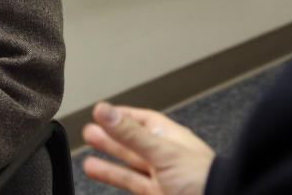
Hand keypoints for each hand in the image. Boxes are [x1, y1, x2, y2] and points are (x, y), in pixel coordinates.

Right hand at [82, 101, 215, 194]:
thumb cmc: (204, 178)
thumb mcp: (163, 151)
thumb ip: (131, 133)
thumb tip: (105, 110)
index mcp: (172, 137)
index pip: (143, 120)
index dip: (123, 115)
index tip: (103, 112)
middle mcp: (166, 156)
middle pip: (133, 141)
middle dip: (111, 134)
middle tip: (89, 129)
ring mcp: (161, 177)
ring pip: (129, 162)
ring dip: (108, 155)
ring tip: (87, 149)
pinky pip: (129, 181)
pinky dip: (112, 175)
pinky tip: (97, 171)